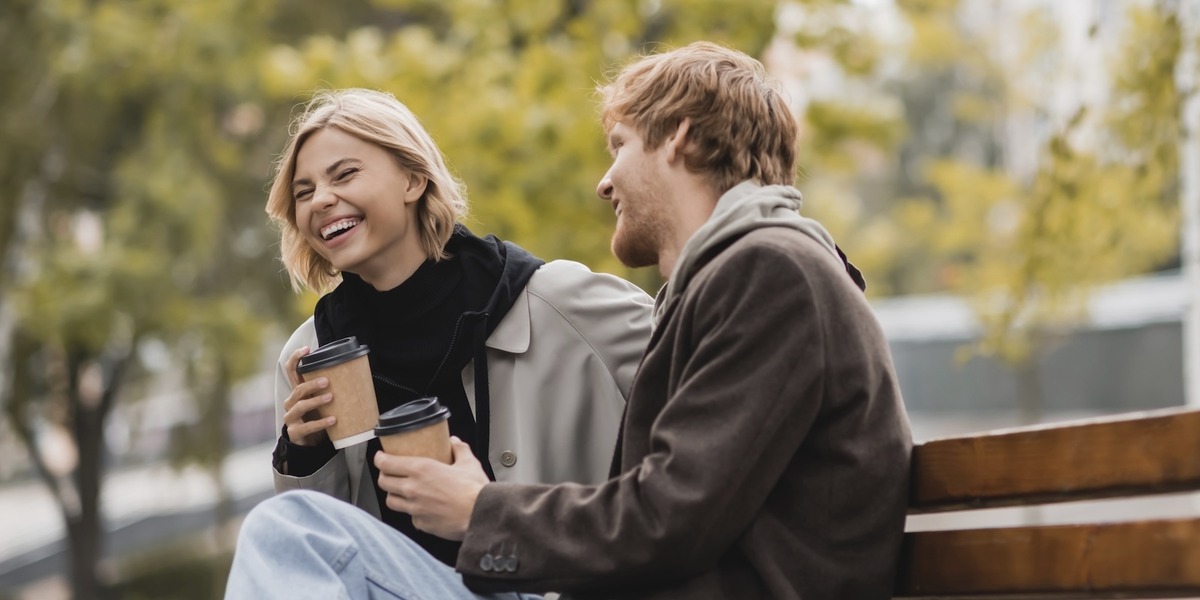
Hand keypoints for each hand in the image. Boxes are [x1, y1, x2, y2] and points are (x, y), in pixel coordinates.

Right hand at [281, 346, 334, 446]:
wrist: (308, 445)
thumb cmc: (316, 417)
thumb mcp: (320, 402)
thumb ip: (328, 389)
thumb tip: (353, 373)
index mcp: (297, 392)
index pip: (291, 371)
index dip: (296, 359)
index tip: (307, 349)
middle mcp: (291, 402)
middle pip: (298, 389)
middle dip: (312, 384)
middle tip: (327, 381)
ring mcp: (291, 418)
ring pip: (300, 406)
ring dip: (316, 401)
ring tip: (331, 397)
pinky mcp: (294, 432)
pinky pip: (307, 426)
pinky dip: (321, 423)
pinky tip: (333, 420)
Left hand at [375, 437, 489, 540]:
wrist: (480, 515)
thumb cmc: (474, 491)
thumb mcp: (469, 463)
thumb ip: (459, 449)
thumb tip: (454, 442)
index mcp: (421, 470)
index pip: (386, 463)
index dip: (380, 459)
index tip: (381, 457)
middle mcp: (413, 489)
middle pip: (383, 482)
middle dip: (384, 476)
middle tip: (390, 473)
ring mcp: (414, 508)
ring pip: (391, 501)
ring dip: (393, 495)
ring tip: (401, 492)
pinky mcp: (420, 523)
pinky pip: (409, 517)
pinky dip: (412, 512)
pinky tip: (421, 508)